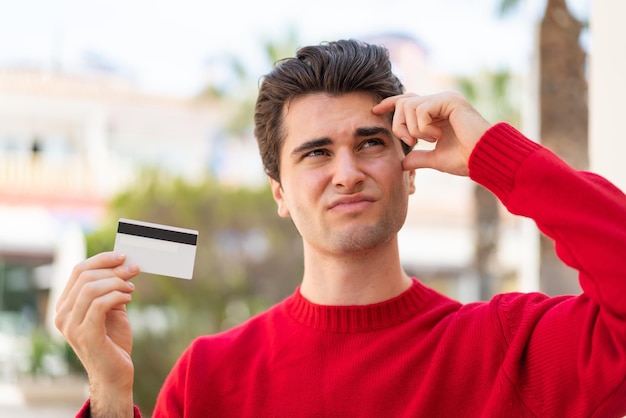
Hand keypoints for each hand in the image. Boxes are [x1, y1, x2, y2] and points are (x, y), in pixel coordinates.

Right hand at [55, 251, 138, 416]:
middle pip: (85, 276)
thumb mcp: (111, 309)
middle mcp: (62, 316)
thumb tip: (124, 263)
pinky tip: (129, 298)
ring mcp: (71, 327)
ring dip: (117, 282)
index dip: (102, 259)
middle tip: (134, 270)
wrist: (115, 374)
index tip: (123, 256)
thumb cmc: (113, 341)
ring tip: (131, 287)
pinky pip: (99, 305)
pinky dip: (117, 296)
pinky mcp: (86, 336)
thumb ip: (111, 289)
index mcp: (65, 306)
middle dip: (113, 269)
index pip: (78, 270)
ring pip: (91, 288)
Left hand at [372, 91, 491, 175]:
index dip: (390, 104)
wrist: (484, 159)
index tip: (374, 110)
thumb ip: (419, 158)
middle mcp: (440, 100)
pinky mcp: (450, 100)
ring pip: (409, 106)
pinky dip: (423, 127)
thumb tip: (402, 163)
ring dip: (413, 129)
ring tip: (431, 139)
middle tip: (412, 142)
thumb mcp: (436, 159)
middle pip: (402, 103)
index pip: (407, 101)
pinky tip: (438, 135)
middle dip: (399, 126)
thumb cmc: (465, 159)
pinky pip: (421, 110)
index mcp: (436, 111)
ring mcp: (445, 98)